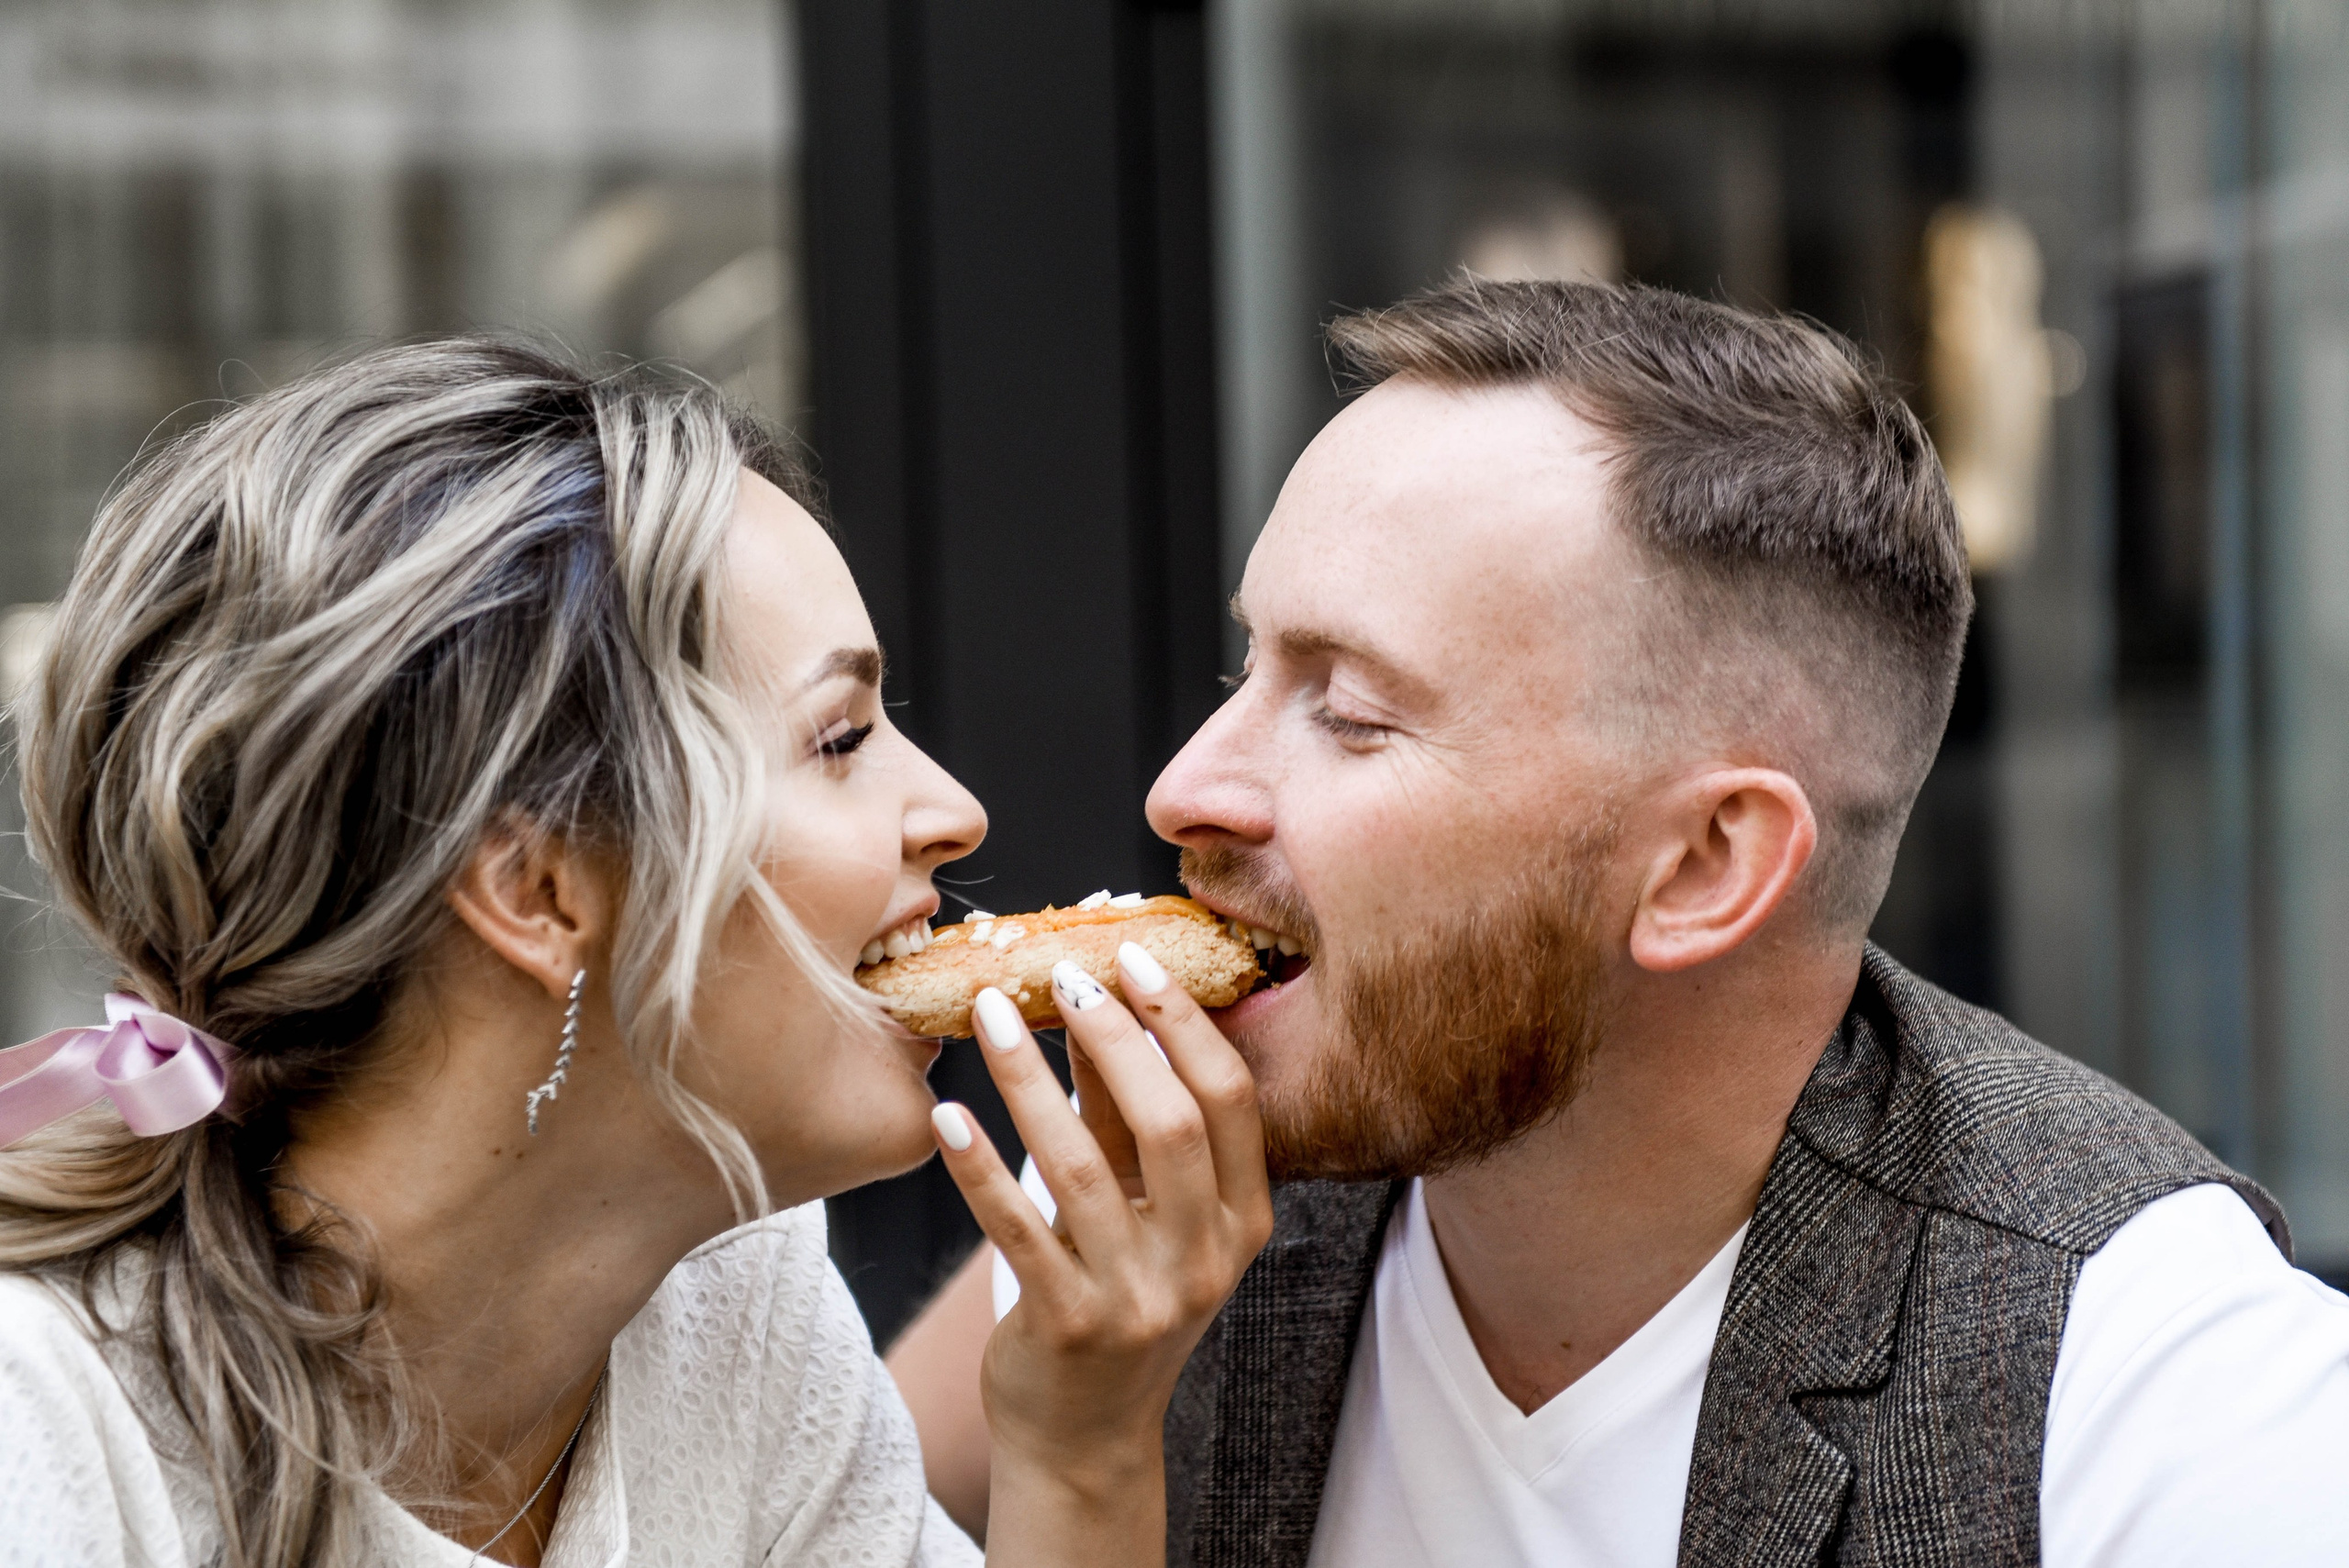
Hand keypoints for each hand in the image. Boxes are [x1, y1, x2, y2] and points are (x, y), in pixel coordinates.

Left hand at [930, 942, 1271, 1560]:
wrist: (1084, 1436)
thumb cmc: (1117, 1300)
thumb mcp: (1147, 1216)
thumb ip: (1128, 1125)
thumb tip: (1093, 1006)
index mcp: (1240, 1223)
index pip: (1230, 1101)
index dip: (1184, 1023)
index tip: (1133, 960)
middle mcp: (1203, 1262)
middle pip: (1170, 1122)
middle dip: (1115, 1036)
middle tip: (1062, 976)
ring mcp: (1138, 1301)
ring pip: (1083, 1168)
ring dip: (1029, 1080)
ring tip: (987, 1015)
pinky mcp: (1069, 1328)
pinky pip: (1018, 1231)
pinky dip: (979, 1168)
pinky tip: (949, 1114)